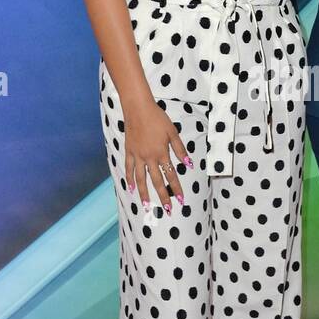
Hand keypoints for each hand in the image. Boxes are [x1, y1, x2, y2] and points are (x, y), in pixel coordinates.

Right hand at [124, 93, 191, 213]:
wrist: (138, 108)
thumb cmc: (158, 118)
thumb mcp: (172, 132)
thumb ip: (180, 149)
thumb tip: (189, 164)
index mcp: (162, 153)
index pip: (171, 175)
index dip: (176, 189)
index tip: (181, 200)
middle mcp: (149, 158)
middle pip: (156, 181)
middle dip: (162, 197)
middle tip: (167, 210)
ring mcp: (137, 156)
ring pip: (141, 179)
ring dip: (144, 193)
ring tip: (146, 206)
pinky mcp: (129, 151)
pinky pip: (128, 168)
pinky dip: (129, 179)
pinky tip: (131, 188)